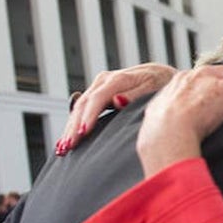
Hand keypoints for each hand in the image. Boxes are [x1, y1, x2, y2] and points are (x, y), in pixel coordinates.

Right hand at [58, 63, 177, 153]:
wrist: (161, 75)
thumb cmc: (161, 84)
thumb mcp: (154, 87)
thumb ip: (135, 95)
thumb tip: (117, 101)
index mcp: (119, 79)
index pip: (98, 98)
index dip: (89, 116)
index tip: (82, 133)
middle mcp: (105, 80)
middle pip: (84, 104)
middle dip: (73, 126)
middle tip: (67, 147)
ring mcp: (99, 86)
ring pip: (79, 107)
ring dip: (69, 127)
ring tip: (62, 148)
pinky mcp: (98, 92)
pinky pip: (82, 108)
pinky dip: (74, 124)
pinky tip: (67, 139)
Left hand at [136, 58, 222, 177]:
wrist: (168, 136)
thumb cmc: (200, 115)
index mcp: (202, 73)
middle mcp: (182, 79)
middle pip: (203, 79)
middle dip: (213, 86)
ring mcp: (167, 94)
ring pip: (184, 91)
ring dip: (193, 97)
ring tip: (203, 111)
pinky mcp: (156, 111)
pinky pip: (169, 108)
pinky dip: (176, 112)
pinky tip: (182, 122)